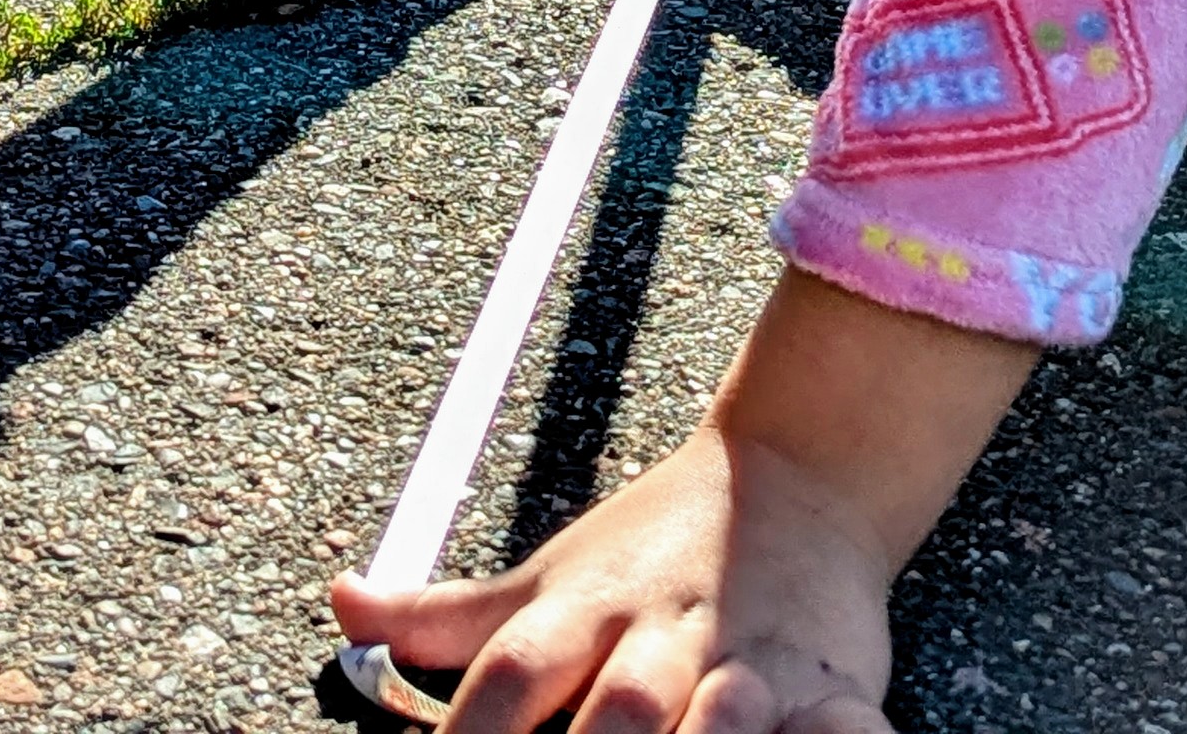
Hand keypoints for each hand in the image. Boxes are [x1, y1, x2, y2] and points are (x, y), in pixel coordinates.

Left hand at [331, 424, 897, 733]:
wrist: (799, 478)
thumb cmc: (654, 548)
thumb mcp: (548, 574)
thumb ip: (445, 613)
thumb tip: (341, 604)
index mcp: (588, 608)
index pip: (511, 675)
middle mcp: (666, 635)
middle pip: (619, 711)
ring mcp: (754, 661)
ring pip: (725, 720)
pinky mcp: (838, 688)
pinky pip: (846, 732)